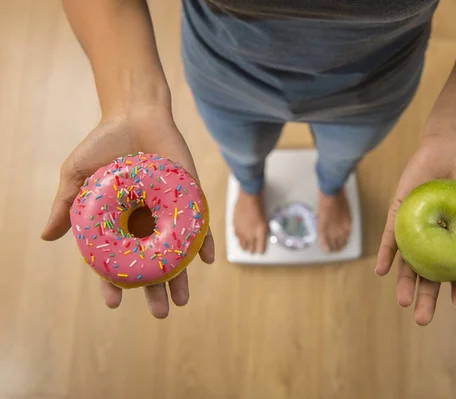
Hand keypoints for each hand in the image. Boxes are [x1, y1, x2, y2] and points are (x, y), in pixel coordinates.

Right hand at [41, 106, 214, 317]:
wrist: (135, 114)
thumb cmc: (103, 144)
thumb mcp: (77, 174)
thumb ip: (66, 204)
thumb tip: (45, 237)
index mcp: (119, 224)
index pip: (117, 261)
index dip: (114, 283)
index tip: (114, 302)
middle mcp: (145, 223)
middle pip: (151, 264)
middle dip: (155, 290)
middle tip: (160, 312)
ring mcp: (168, 212)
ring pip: (176, 252)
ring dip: (181, 276)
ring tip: (181, 300)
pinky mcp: (189, 197)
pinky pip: (199, 224)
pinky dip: (203, 241)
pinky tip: (205, 259)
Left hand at [375, 135, 455, 325]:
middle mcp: (434, 242)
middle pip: (428, 276)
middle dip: (426, 299)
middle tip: (422, 319)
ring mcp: (415, 230)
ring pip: (407, 262)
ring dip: (404, 282)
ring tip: (404, 301)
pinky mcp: (399, 215)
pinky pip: (391, 238)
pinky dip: (387, 254)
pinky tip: (383, 271)